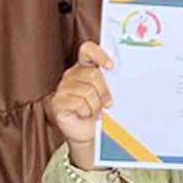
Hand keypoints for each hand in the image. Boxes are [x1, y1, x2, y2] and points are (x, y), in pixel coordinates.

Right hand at [46, 42, 112, 170]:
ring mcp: (62, 88)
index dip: (99, 54)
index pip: (87, 50)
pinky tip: (85, 115)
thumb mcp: (108, 93)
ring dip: (96, 105)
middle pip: (93, 74)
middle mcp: (71, 75)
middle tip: (107, 103)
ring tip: (94, 111)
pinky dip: (86, 111)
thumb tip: (126, 75)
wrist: (89, 131)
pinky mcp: (57, 102)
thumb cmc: (100, 110)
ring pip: (87, 91)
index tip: (111, 66)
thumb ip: (111, 81)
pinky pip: (78, 103)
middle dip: (104, 91)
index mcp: (84, 67)